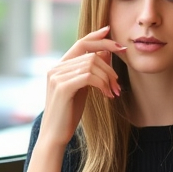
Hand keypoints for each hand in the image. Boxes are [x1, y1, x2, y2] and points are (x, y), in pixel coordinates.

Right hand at [38, 26, 126, 145]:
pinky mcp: (62, 87)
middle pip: (90, 54)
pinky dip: (102, 84)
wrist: (55, 135)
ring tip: (112, 92)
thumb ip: (90, 70)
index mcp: (59, 67)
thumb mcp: (82, 88)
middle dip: (109, 67)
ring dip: (107, 77)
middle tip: (118, 83)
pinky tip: (107, 95)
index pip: (81, 43)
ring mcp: (57, 77)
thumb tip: (105, 52)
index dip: (98, 37)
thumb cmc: (68, 113)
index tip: (113, 36)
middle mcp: (55, 68)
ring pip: (91, 64)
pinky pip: (89, 76)